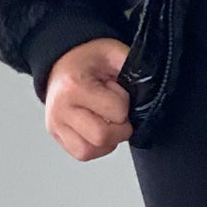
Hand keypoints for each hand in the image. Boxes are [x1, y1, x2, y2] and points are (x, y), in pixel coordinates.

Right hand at [43, 38, 133, 160]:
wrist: (62, 62)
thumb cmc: (87, 60)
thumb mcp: (113, 52)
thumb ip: (133, 66)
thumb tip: (150, 86)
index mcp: (74, 86)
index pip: (116, 112)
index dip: (125, 104)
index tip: (117, 92)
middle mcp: (61, 109)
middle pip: (101, 137)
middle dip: (119, 129)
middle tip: (118, 114)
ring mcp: (56, 124)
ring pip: (89, 151)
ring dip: (107, 141)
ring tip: (107, 122)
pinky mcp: (56, 135)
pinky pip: (81, 154)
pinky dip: (96, 147)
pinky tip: (98, 130)